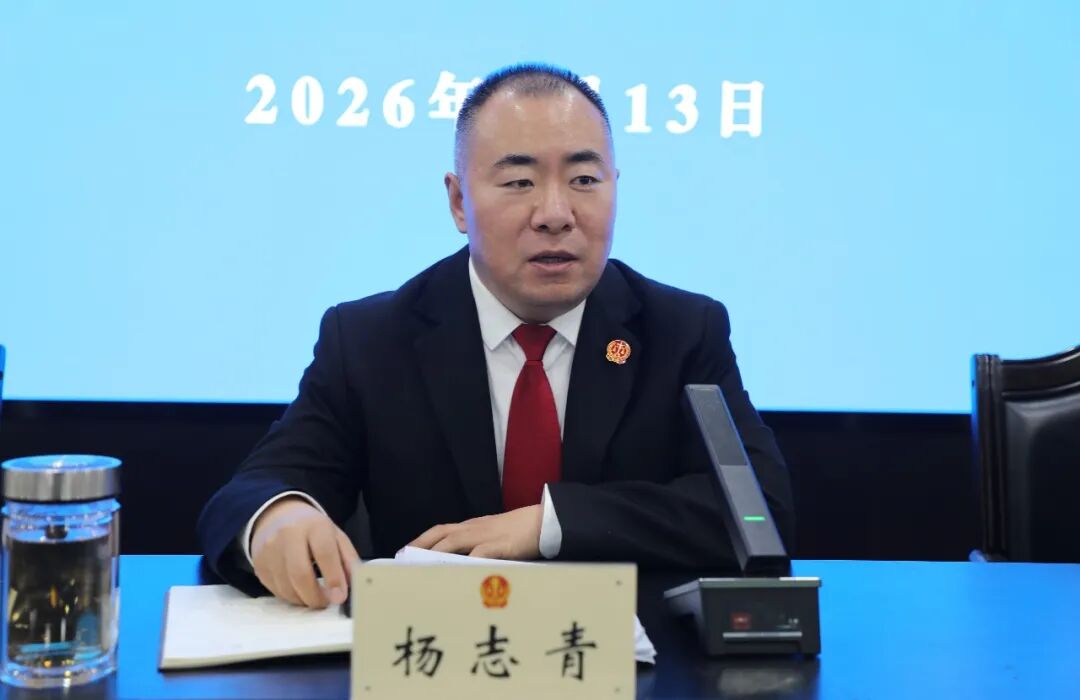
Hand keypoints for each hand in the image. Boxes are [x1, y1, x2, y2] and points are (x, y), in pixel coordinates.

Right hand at [250, 496, 359, 607]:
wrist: (276, 516)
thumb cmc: (311, 529)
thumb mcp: (335, 536)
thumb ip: (348, 559)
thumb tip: (354, 585)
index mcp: (314, 526)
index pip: (324, 553)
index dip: (333, 578)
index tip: (340, 597)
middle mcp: (288, 536)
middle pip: (300, 574)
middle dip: (315, 596)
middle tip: (326, 602)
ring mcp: (270, 550)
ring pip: (286, 587)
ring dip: (303, 600)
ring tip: (314, 597)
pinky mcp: (259, 564)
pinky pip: (275, 590)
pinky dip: (290, 597)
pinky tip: (299, 591)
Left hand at [408, 505, 542, 559]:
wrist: (544, 521)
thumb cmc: (519, 531)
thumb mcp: (493, 535)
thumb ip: (477, 546)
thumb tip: (460, 563)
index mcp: (472, 527)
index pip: (440, 530)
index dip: (422, 540)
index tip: (406, 550)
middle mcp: (474, 529)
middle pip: (441, 535)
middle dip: (421, 547)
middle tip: (405, 560)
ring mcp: (486, 536)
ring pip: (454, 542)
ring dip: (435, 555)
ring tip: (421, 568)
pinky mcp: (500, 545)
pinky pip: (480, 554)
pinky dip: (466, 563)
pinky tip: (456, 574)